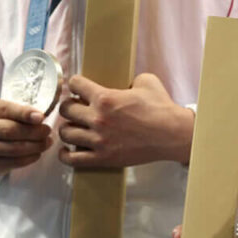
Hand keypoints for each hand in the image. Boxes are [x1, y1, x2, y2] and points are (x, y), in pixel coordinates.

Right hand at [0, 96, 52, 180]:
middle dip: (34, 131)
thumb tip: (39, 118)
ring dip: (35, 146)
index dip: (24, 113)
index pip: (5, 109)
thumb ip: (16, 111)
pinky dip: (29, 158)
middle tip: (47, 131)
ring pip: (14, 148)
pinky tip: (37, 153)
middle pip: (10, 130)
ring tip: (46, 142)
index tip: (41, 117)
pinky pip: (13, 162)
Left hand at [58, 72, 193, 168]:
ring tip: (74, 126)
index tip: (78, 86)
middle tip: (76, 107)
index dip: (75, 83)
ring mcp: (98, 140)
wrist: (172, 135)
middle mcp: (98, 119)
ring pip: (65, 132)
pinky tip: (68, 149)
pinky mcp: (102, 158)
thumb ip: (128, 79)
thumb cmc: (161, 109)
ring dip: (68, 127)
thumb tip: (124, 83)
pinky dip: (65, 154)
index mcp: (105, 98)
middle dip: (70, 105)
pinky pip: (72, 159)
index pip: (74, 84)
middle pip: (65, 109)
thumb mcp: (146, 82)